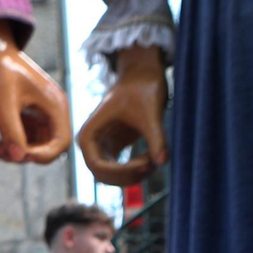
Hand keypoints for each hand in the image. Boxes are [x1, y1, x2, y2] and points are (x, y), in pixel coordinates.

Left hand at [0, 22, 69, 164]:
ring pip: (33, 149)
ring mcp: (35, 117)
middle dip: (27, 156)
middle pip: (48, 149)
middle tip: (2, 151)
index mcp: (55, 105)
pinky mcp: (20, 120)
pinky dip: (9, 149)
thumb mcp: (3, 100)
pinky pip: (21, 143)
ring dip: (16, 155)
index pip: (62, 141)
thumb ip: (11, 129)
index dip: (45, 155)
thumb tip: (19, 157)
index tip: (21, 156)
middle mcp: (49, 113)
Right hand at [77, 45, 167, 186]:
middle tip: (153, 162)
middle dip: (128, 175)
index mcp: (89, 134)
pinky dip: (139, 169)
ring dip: (135, 175)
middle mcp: (92, 145)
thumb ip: (156, 138)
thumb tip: (163, 162)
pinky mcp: (116, 148)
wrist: (144, 75)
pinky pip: (123, 170)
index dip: (120, 171)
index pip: (97, 165)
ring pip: (114, 177)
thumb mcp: (150, 112)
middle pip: (103, 176)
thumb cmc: (143, 88)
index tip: (146, 163)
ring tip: (156, 159)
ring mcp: (103, 148)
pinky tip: (154, 157)